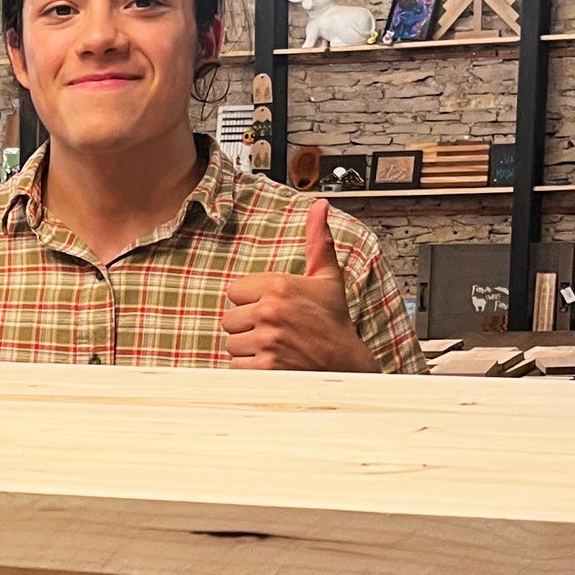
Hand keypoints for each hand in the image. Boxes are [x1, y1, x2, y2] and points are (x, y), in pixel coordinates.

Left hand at [221, 198, 376, 372]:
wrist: (345, 363)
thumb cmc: (333, 321)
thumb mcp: (327, 277)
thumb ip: (317, 241)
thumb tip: (319, 206)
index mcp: (279, 286)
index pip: (234, 291)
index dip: (250, 301)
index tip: (270, 307)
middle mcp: (270, 311)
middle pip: (229, 318)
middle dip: (247, 325)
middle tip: (274, 329)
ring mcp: (267, 340)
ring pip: (232, 343)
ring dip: (247, 347)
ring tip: (274, 346)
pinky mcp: (264, 367)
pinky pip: (236, 365)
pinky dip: (249, 368)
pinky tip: (271, 362)